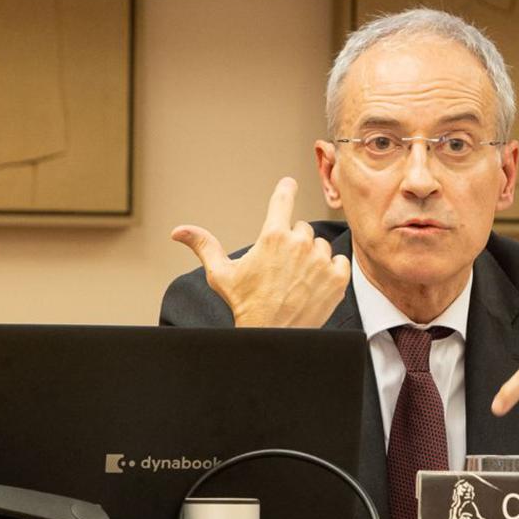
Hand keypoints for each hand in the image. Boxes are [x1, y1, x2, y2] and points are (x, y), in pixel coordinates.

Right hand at [171, 177, 350, 327]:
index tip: (289, 183)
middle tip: (282, 267)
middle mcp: (299, 244)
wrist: (271, 335)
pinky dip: (331, 270)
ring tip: (297, 279)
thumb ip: (204, 246)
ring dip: (312, 257)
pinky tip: (315, 284)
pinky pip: (340, 261)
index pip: (282, 200)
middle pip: (302, 229)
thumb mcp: (221, 274)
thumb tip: (179, 231)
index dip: (286, 189)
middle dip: (294, 243)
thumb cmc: (246, 304)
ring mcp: (320, 261)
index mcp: (272, 237)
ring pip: (321, 246)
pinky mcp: (337, 277)